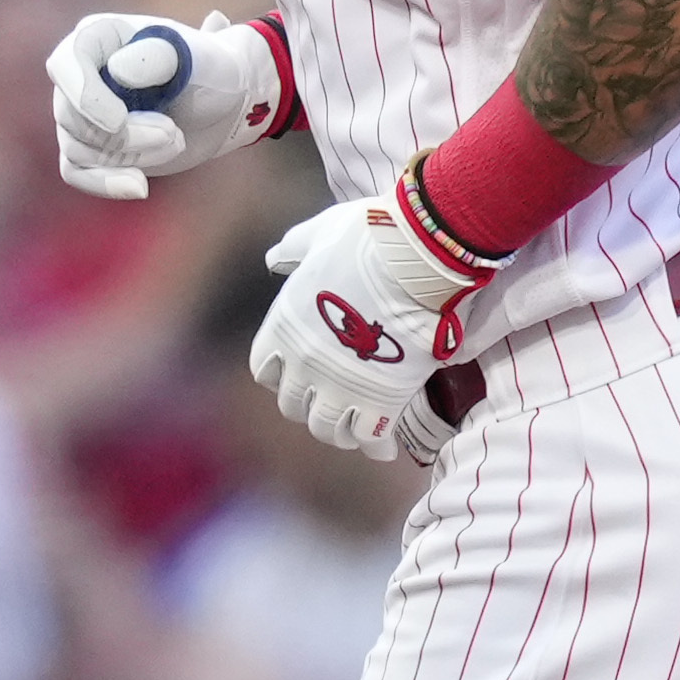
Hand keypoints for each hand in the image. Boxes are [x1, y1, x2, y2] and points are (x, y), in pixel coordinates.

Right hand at [46, 8, 293, 201]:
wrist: (227, 104)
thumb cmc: (212, 70)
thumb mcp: (200, 57)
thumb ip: (160, 57)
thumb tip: (116, 71)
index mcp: (99, 36)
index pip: (66, 63)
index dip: (85, 97)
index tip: (118, 122)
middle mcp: (81, 73)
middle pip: (73, 115)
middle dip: (125, 135)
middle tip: (174, 134)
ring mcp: (82, 112)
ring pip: (78, 147)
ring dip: (129, 155)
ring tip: (175, 141)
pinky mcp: (90, 147)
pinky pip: (76, 172)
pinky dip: (106, 183)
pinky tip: (139, 188)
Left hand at [250, 195, 467, 471]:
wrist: (415, 258)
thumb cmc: (367, 238)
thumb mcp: (318, 234)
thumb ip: (293, 249)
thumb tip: (274, 258)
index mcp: (283, 327)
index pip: (264, 370)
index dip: (280, 373)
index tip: (298, 369)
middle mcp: (304, 363)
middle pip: (294, 406)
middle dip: (310, 405)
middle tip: (332, 399)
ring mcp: (340, 387)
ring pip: (328, 429)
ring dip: (340, 428)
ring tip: (356, 424)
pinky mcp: (380, 401)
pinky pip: (369, 439)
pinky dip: (374, 446)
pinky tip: (383, 445)